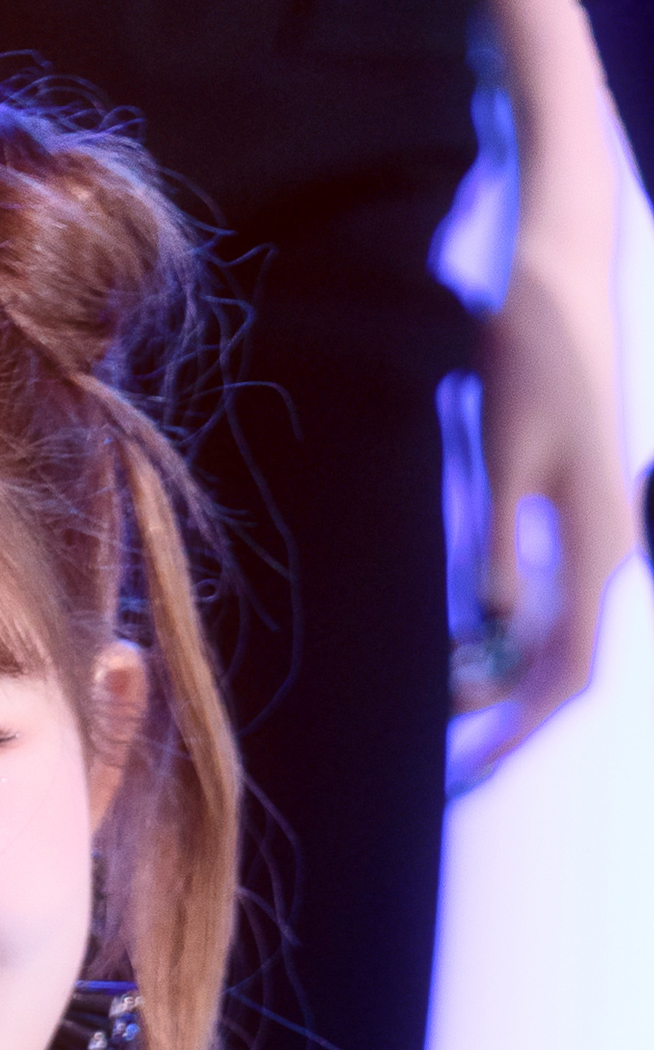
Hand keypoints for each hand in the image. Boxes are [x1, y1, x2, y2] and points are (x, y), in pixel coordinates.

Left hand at [447, 248, 637, 789]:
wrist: (557, 284)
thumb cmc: (529, 357)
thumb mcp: (503, 455)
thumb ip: (500, 544)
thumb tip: (494, 627)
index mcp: (598, 540)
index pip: (573, 667)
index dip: (524, 726)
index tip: (474, 764)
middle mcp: (607, 547)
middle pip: (566, 666)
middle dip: (511, 718)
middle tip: (448, 760)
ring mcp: (593, 536)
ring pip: (555, 638)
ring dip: (504, 680)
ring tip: (442, 712)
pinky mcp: (570, 520)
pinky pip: (546, 604)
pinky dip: (506, 640)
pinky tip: (462, 656)